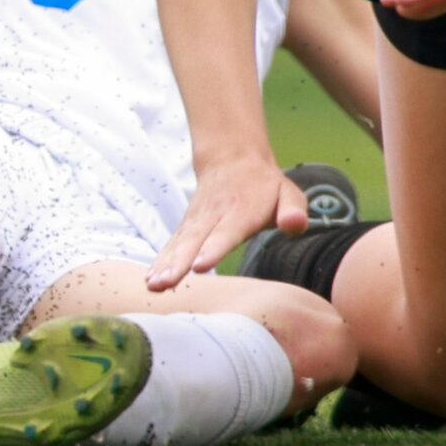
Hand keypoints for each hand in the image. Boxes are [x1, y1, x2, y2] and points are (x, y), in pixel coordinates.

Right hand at [145, 151, 306, 291]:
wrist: (232, 159)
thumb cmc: (265, 187)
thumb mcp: (288, 192)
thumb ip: (294, 209)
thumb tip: (295, 225)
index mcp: (241, 211)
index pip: (226, 232)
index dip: (213, 248)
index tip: (200, 266)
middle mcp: (214, 215)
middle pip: (195, 240)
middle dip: (180, 262)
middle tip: (167, 283)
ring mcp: (196, 220)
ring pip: (179, 242)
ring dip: (166, 264)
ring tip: (154, 285)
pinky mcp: (186, 227)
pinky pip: (172, 244)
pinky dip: (160, 261)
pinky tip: (151, 280)